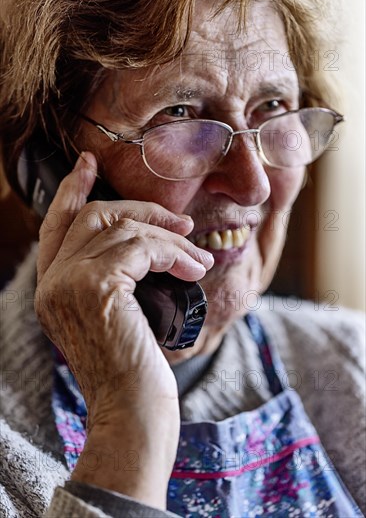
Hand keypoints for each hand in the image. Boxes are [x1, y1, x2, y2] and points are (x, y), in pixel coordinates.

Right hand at [35, 152, 213, 505]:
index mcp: (53, 289)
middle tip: (180, 221)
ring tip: (198, 255)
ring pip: (122, 229)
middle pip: (94, 216)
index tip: (88, 164)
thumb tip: (145, 244)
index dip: (72, 190)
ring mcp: (70, 283)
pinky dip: (174, 252)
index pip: (56, 225)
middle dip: (141, 211)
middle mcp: (52, 283)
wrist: (133, 413)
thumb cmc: (133, 370)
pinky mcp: (97, 287)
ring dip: (170, 238)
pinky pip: (141, 248)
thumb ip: (113, 280)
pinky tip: (193, 267)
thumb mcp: (115, 317)